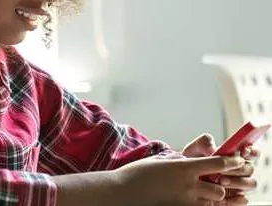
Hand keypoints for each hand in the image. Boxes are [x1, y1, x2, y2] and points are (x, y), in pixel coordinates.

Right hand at [115, 154, 244, 205]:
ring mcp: (185, 201)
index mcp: (184, 168)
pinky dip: (200, 205)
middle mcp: (189, 185)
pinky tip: (192, 200)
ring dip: (211, 198)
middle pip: (220, 189)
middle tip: (215, 181)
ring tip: (203, 193)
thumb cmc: (138, 173)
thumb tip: (187, 159)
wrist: (123, 192)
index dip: (231, 162)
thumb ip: (177, 160)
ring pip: (212, 203)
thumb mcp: (160, 160)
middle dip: (221, 186)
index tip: (237, 160)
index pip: (217, 164)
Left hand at [182, 134, 258, 204]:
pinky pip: (243, 199)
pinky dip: (236, 197)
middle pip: (249, 168)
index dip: (251, 150)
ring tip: (220, 181)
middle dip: (239, 168)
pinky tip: (225, 194)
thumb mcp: (194, 150)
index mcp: (233, 156)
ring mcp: (238, 184)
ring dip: (237, 182)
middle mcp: (239, 169)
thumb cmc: (190, 161)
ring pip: (250, 183)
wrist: (182, 177)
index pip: (251, 152)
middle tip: (223, 170)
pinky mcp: (235, 197)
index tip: (243, 150)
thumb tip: (212, 148)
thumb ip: (203, 143)